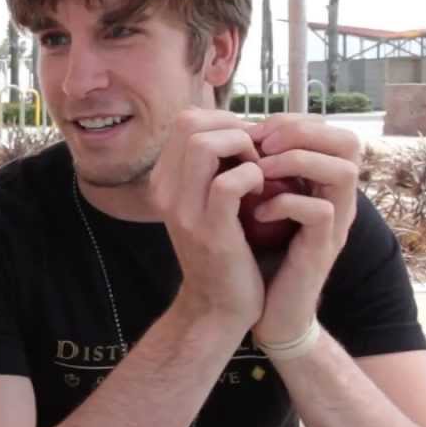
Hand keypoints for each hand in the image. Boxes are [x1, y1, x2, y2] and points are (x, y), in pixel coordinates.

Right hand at [149, 108, 265, 330]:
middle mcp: (164, 191)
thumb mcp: (207, 203)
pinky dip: (253, 177)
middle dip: (233, 127)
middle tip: (255, 154)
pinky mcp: (209, 231)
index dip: (224, 120)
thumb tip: (239, 128)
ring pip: (204, 144)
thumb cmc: (224, 249)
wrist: (219, 306)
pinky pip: (229, 182)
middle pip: (190, 122)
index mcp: (163, 180)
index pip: (186, 120)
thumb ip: (212, 168)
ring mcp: (183, 211)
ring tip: (258, 171)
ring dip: (242, 147)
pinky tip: (262, 194)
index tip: (248, 144)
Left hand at [247, 114, 360, 343]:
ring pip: (343, 171)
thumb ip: (253, 168)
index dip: (293, 121)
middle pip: (348, 143)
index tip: (254, 131)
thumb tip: (230, 129)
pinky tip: (257, 212)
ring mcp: (333, 225)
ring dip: (297, 162)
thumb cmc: (251, 250)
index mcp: (319, 183)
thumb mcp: (250, 200)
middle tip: (260, 143)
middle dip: (301, 132)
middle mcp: (335, 199)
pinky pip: (320, 212)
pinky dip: (285, 204)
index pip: (329, 129)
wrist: (254, 307)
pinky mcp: (321, 251)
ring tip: (260, 171)